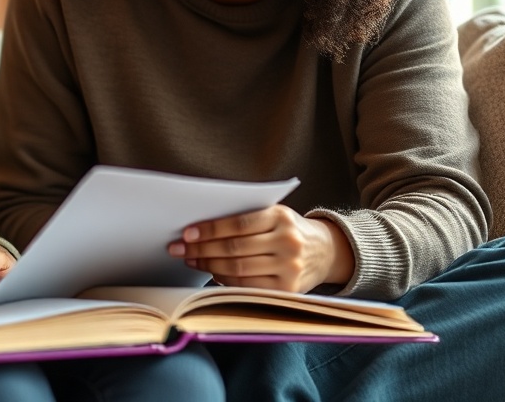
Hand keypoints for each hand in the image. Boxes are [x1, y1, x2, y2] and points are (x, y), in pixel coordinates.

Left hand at [166, 205, 353, 291]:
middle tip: (178, 249)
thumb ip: (245, 218)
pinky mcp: (288, 289)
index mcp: (281, 217)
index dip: (209, 229)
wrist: (326, 251)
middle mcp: (288, 242)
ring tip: (190, 260)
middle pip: (234, 248)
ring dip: (208, 265)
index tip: (186, 233)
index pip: (238, 224)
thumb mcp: (274, 214)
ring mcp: (290, 267)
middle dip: (201, 249)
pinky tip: (211, 273)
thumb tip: (200, 229)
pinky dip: (225, 280)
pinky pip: (247, 286)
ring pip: (238, 269)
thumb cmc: (288, 229)